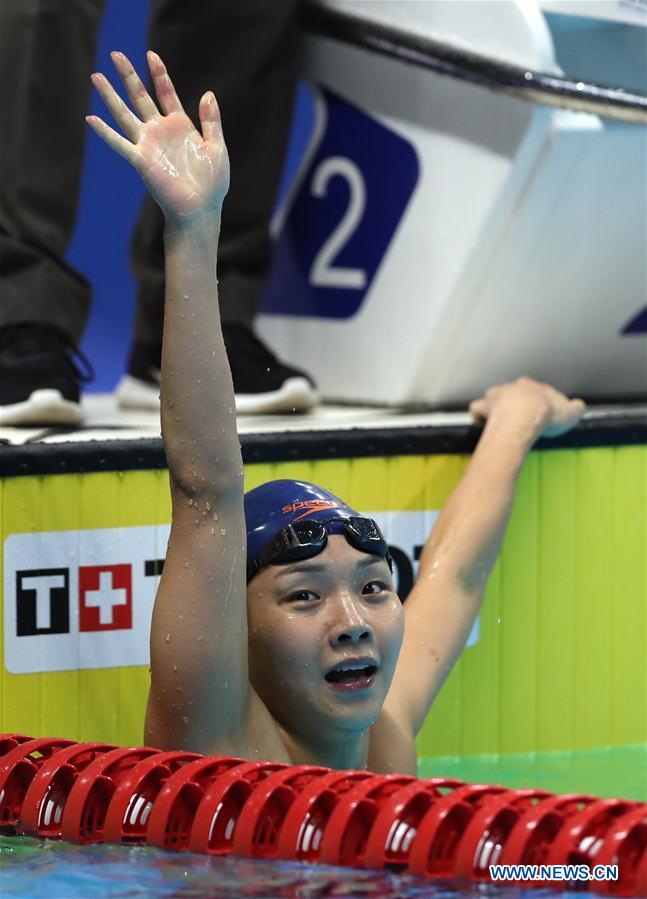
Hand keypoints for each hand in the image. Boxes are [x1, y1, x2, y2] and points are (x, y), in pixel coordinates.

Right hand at [87, 51, 228, 221]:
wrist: (201, 209)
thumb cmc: (212, 183)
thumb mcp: (216, 147)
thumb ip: (211, 121)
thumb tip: (208, 93)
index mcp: (180, 126)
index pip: (166, 93)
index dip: (159, 74)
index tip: (151, 55)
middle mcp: (161, 132)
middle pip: (141, 97)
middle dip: (129, 76)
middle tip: (115, 54)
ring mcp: (149, 145)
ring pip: (126, 115)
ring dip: (111, 97)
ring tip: (96, 76)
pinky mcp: (141, 161)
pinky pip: (120, 144)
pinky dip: (106, 133)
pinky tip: (91, 119)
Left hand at [469, 377, 585, 437]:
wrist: (527, 415)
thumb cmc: (549, 413)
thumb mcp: (571, 412)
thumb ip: (575, 408)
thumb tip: (579, 406)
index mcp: (533, 387)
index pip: (534, 392)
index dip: (536, 403)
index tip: (538, 414)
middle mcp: (513, 387)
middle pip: (512, 392)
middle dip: (514, 402)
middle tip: (519, 419)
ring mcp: (496, 395)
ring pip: (492, 397)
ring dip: (495, 407)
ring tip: (499, 420)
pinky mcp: (484, 406)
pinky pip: (477, 409)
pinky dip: (478, 416)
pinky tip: (482, 424)